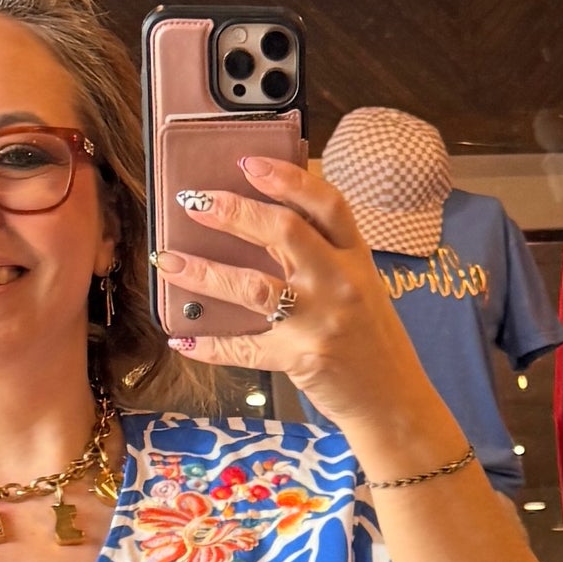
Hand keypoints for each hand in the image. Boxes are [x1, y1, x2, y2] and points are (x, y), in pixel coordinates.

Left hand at [154, 158, 439, 450]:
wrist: (393, 399)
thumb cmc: (370, 339)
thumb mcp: (359, 287)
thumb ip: (322, 256)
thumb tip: (263, 223)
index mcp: (356, 258)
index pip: (326, 204)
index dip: (287, 178)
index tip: (248, 162)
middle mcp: (340, 283)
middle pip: (284, 232)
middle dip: (234, 213)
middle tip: (194, 202)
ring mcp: (321, 321)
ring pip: (254, 287)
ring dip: (205, 271)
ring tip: (169, 261)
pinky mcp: (301, 358)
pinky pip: (245, 348)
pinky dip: (210, 344)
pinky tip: (182, 337)